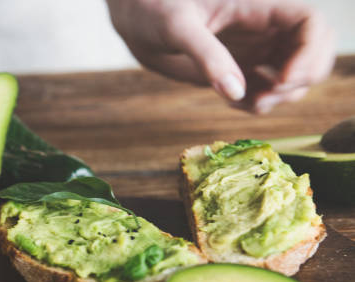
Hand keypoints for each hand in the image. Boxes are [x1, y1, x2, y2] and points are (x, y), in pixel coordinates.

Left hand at [107, 0, 335, 112]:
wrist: (136, 19)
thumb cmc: (153, 8)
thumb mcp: (177, 26)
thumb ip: (206, 56)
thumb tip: (235, 92)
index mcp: (257, 6)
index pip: (310, 24)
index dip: (309, 54)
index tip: (280, 81)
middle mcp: (263, 28)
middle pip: (313, 53)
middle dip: (299, 81)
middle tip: (263, 98)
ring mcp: (254, 49)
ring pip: (293, 76)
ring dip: (280, 97)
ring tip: (244, 103)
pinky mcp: (240, 68)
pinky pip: (266, 90)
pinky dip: (260, 103)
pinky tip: (232, 102)